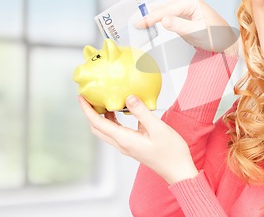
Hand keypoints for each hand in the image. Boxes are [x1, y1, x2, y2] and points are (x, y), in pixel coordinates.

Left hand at [78, 95, 198, 184]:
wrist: (178, 169)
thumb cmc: (171, 152)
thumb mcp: (158, 128)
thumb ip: (142, 112)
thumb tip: (129, 97)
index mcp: (124, 140)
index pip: (98, 123)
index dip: (87, 109)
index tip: (82, 97)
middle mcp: (122, 144)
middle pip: (98, 128)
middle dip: (90, 112)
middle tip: (90, 97)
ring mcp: (127, 146)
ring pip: (107, 130)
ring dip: (102, 116)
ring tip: (105, 100)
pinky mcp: (133, 145)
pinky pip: (117, 132)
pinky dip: (114, 120)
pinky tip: (123, 111)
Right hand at [136, 0, 237, 54]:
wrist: (226, 42)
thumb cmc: (216, 36)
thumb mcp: (197, 32)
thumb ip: (180, 26)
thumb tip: (163, 20)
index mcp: (190, 2)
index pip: (166, 9)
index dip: (151, 17)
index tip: (139, 24)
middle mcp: (186, 2)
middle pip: (162, 9)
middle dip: (148, 16)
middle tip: (133, 24)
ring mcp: (183, 9)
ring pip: (162, 12)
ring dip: (151, 19)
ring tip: (137, 25)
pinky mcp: (182, 17)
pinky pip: (166, 18)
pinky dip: (157, 22)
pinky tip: (148, 26)